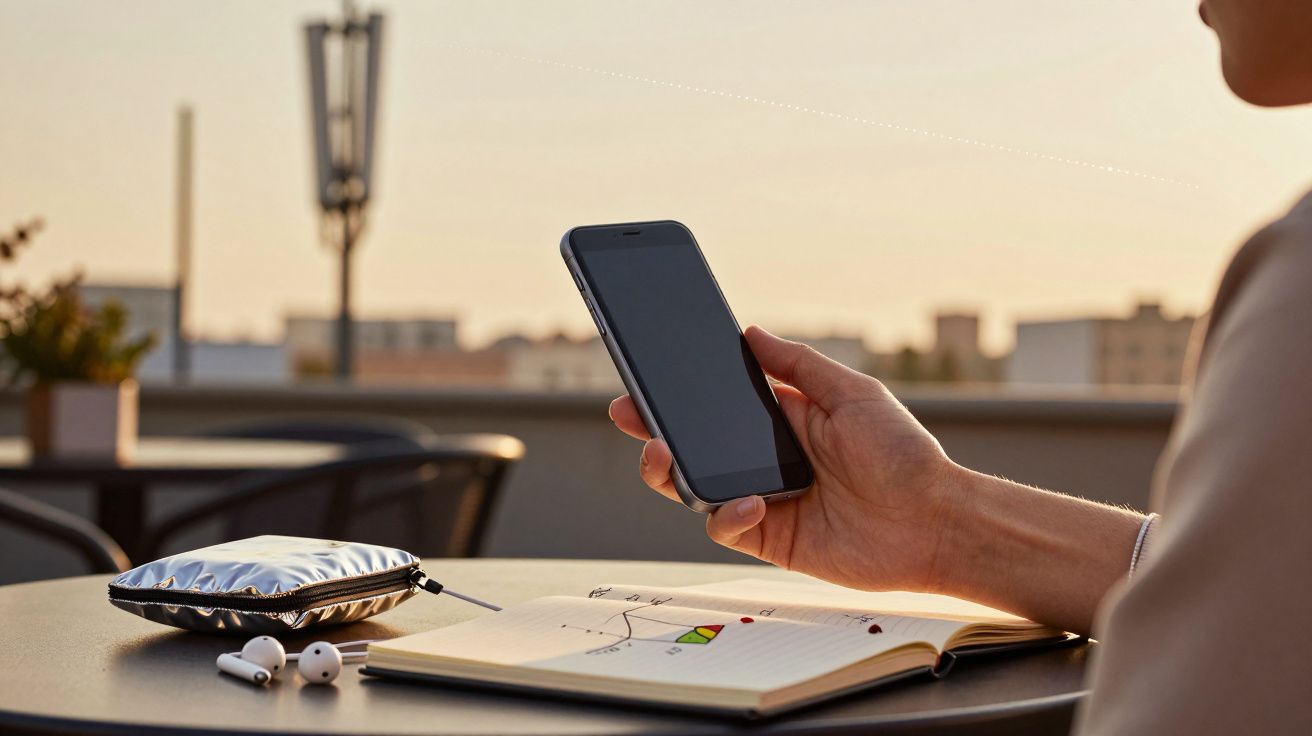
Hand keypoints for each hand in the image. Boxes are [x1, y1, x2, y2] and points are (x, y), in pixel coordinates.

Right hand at [609, 326, 963, 592]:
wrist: (934, 522)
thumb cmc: (903, 454)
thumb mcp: (851, 393)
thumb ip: (797, 365)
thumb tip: (751, 333)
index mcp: (783, 419)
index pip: (718, 403)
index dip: (680, 393)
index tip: (646, 375)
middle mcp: (765, 459)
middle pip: (693, 445)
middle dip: (654, 428)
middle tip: (629, 411)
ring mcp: (763, 499)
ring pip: (695, 487)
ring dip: (669, 471)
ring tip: (661, 452)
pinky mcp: (769, 538)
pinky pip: (725, 526)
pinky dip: (725, 514)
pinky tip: (746, 502)